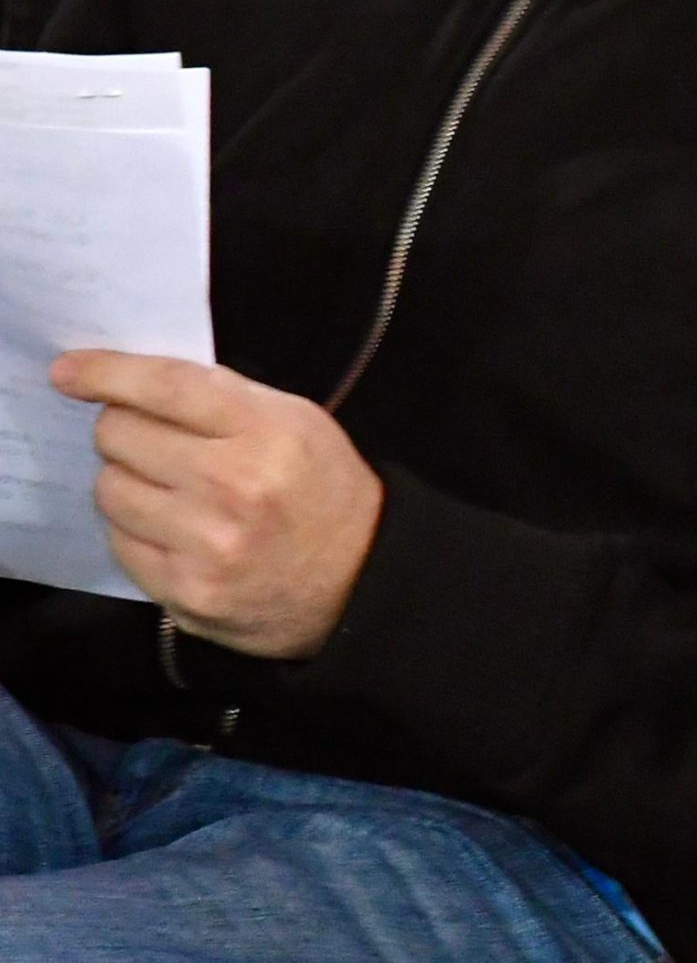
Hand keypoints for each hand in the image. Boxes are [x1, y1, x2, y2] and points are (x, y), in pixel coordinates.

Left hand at [51, 351, 382, 660]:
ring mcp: (206, 544)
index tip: (70, 370)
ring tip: (168, 489)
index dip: (107, 372)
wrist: (360, 578)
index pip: (168, 387)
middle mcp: (235, 485)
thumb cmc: (324, 490)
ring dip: (127, 482)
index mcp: (270, 431)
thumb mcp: (298, 422)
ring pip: (110, 490)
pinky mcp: (185, 591)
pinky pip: (119, 543)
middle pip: (121, 436)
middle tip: (149, 440)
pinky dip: (135, 529)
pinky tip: (172, 528)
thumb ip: (225, 400)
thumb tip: (134, 386)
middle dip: (122, 430)